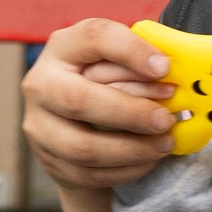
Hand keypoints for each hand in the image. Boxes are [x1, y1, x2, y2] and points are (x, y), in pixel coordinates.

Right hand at [20, 18, 177, 195]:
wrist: (76, 126)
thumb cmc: (106, 84)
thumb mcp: (117, 64)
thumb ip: (138, 64)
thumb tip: (171, 74)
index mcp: (62, 48)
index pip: (93, 37)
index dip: (130, 51)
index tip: (164, 67)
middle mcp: (41, 84)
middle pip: (79, 99)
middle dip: (130, 112)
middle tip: (166, 119)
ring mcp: (40, 126)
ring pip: (83, 147)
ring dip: (132, 149)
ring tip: (165, 144)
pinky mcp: (50, 161)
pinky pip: (90, 173)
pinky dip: (126, 169)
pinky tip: (149, 160)